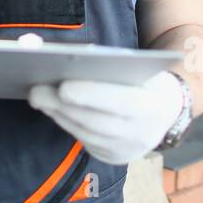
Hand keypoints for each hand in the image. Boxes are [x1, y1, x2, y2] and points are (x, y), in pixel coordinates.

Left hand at [28, 71, 185, 164]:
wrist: (166, 112)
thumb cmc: (141, 79)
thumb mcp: (132, 64)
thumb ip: (93, 56)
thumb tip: (37, 46)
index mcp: (154, 106)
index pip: (122, 102)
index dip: (92, 95)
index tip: (63, 86)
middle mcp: (143, 133)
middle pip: (98, 122)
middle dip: (64, 106)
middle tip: (36, 90)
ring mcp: (128, 150)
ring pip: (87, 134)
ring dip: (59, 115)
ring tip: (38, 97)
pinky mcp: (113, 157)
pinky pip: (85, 140)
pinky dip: (66, 123)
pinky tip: (51, 109)